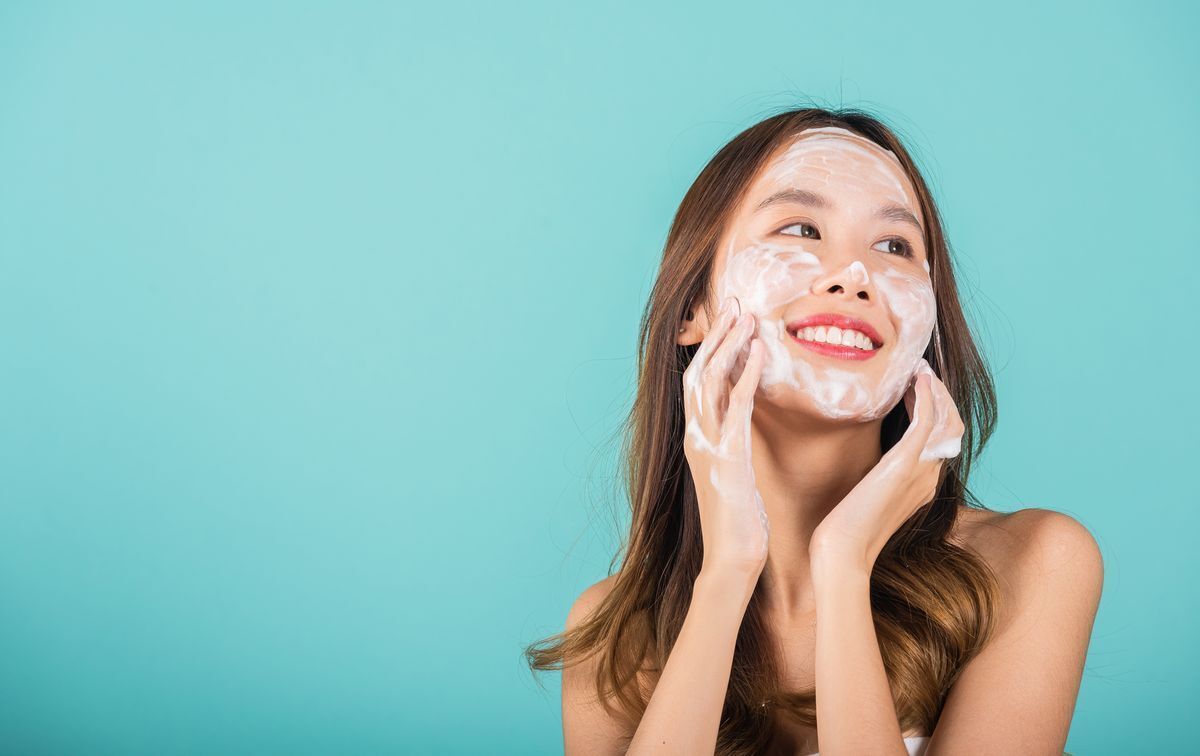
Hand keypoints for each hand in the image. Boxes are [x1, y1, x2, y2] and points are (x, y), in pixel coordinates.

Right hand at [682, 296, 769, 579]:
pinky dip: (746, 374)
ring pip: (712, 380)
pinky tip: (761, 351)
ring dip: (730, 344)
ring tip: (746, 315)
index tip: (729, 319)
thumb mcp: (734, 476)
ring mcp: (708, 445)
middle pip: (699, 370)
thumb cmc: (740, 523)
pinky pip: (736, 406)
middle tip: (733, 301)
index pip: (699, 381)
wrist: (732, 559)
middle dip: (717, 334)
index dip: (712, 347)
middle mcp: (697, 437)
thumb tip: (743, 426)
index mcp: (698, 440)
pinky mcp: (728, 456)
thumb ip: (733, 447)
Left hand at [810, 358, 965, 571]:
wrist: (842, 551)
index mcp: (924, 484)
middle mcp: (930, 477)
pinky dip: (927, 397)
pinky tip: (918, 380)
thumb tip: (874, 458)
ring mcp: (921, 471)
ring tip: (920, 371)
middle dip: (940, 395)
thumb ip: (882, 475)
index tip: (918, 387)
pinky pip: (928, 422)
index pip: (944, 438)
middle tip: (921, 371)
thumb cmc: (847, 527)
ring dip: (935, 391)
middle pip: (952, 426)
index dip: (936, 409)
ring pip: (946, 420)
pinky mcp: (904, 464)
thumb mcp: (870, 495)